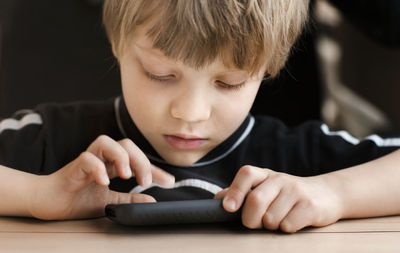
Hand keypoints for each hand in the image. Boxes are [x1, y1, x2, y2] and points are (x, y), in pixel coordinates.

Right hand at [28, 135, 174, 219]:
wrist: (48, 202)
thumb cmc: (76, 199)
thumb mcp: (109, 202)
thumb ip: (128, 200)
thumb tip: (151, 200)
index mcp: (111, 165)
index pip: (138, 159)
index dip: (155, 169)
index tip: (168, 182)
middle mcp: (101, 158)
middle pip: (126, 144)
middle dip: (140, 160)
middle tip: (146, 181)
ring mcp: (87, 160)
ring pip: (106, 142)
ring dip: (120, 157)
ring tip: (126, 175)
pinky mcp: (73, 167)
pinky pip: (86, 159)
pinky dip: (97, 169)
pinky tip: (104, 183)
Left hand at [215, 166, 342, 232]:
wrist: (326, 194)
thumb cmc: (287, 194)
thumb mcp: (265, 188)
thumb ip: (242, 193)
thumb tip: (218, 199)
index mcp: (265, 174)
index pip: (246, 174)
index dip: (235, 191)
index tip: (228, 208)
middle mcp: (279, 179)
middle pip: (255, 201)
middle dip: (250, 219)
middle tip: (255, 223)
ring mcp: (296, 191)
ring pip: (271, 218)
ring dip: (271, 226)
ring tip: (280, 218)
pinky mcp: (310, 206)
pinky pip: (287, 226)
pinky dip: (286, 229)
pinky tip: (293, 221)